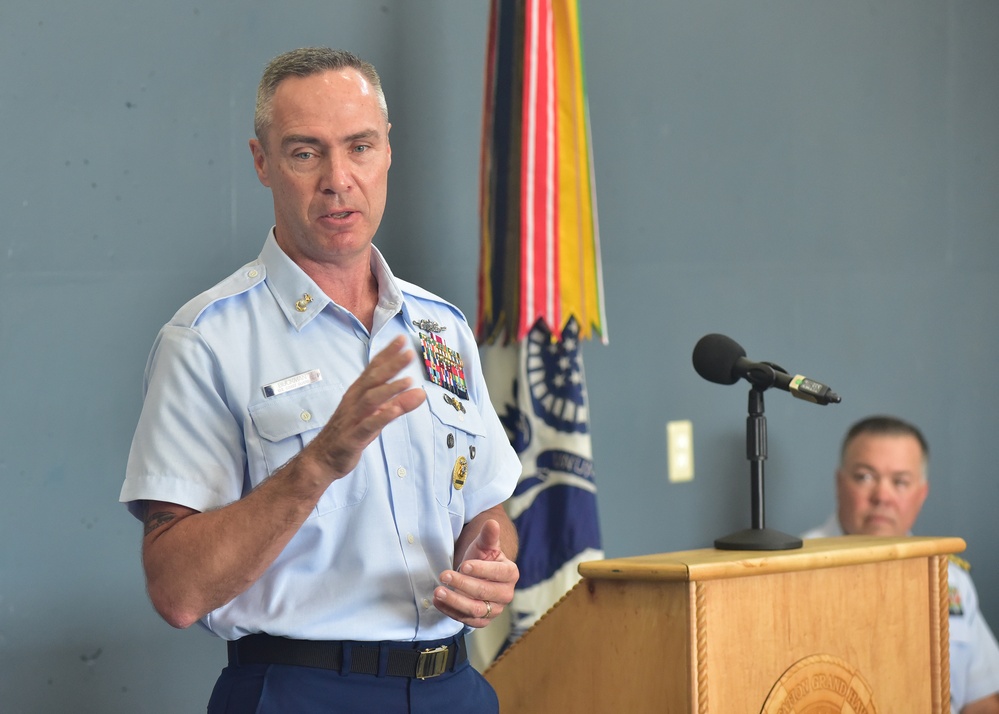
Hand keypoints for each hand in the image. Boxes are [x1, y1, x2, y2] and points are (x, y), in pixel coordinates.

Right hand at [302, 335, 425, 480]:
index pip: (374, 369)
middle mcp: (354, 401)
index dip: (387, 354)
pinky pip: (368, 426)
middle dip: (391, 365)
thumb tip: (421, 392)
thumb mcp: (378, 416)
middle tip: (409, 353)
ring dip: (389, 389)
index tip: (402, 339)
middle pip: (373, 379)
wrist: (323, 458)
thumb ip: (398, 403)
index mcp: (358, 393)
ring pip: (371, 399)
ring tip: (409, 381)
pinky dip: (381, 417)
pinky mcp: (353, 437)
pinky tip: (394, 411)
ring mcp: (353, 419)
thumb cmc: (351, 432)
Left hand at [434, 519, 518, 626]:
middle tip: (444, 576)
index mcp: (510, 573)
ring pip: (475, 610)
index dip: (481, 570)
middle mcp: (506, 594)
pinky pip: (466, 621)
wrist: (478, 576)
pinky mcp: (482, 621)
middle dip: (462, 584)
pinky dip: (450, 611)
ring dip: (454, 601)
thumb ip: (488, 536)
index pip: (498, 573)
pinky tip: (438, 602)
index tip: (464, 565)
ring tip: (438, 592)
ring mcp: (494, 610)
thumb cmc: (482, 558)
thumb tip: (492, 523)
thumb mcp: (484, 546)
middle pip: (484, 592)